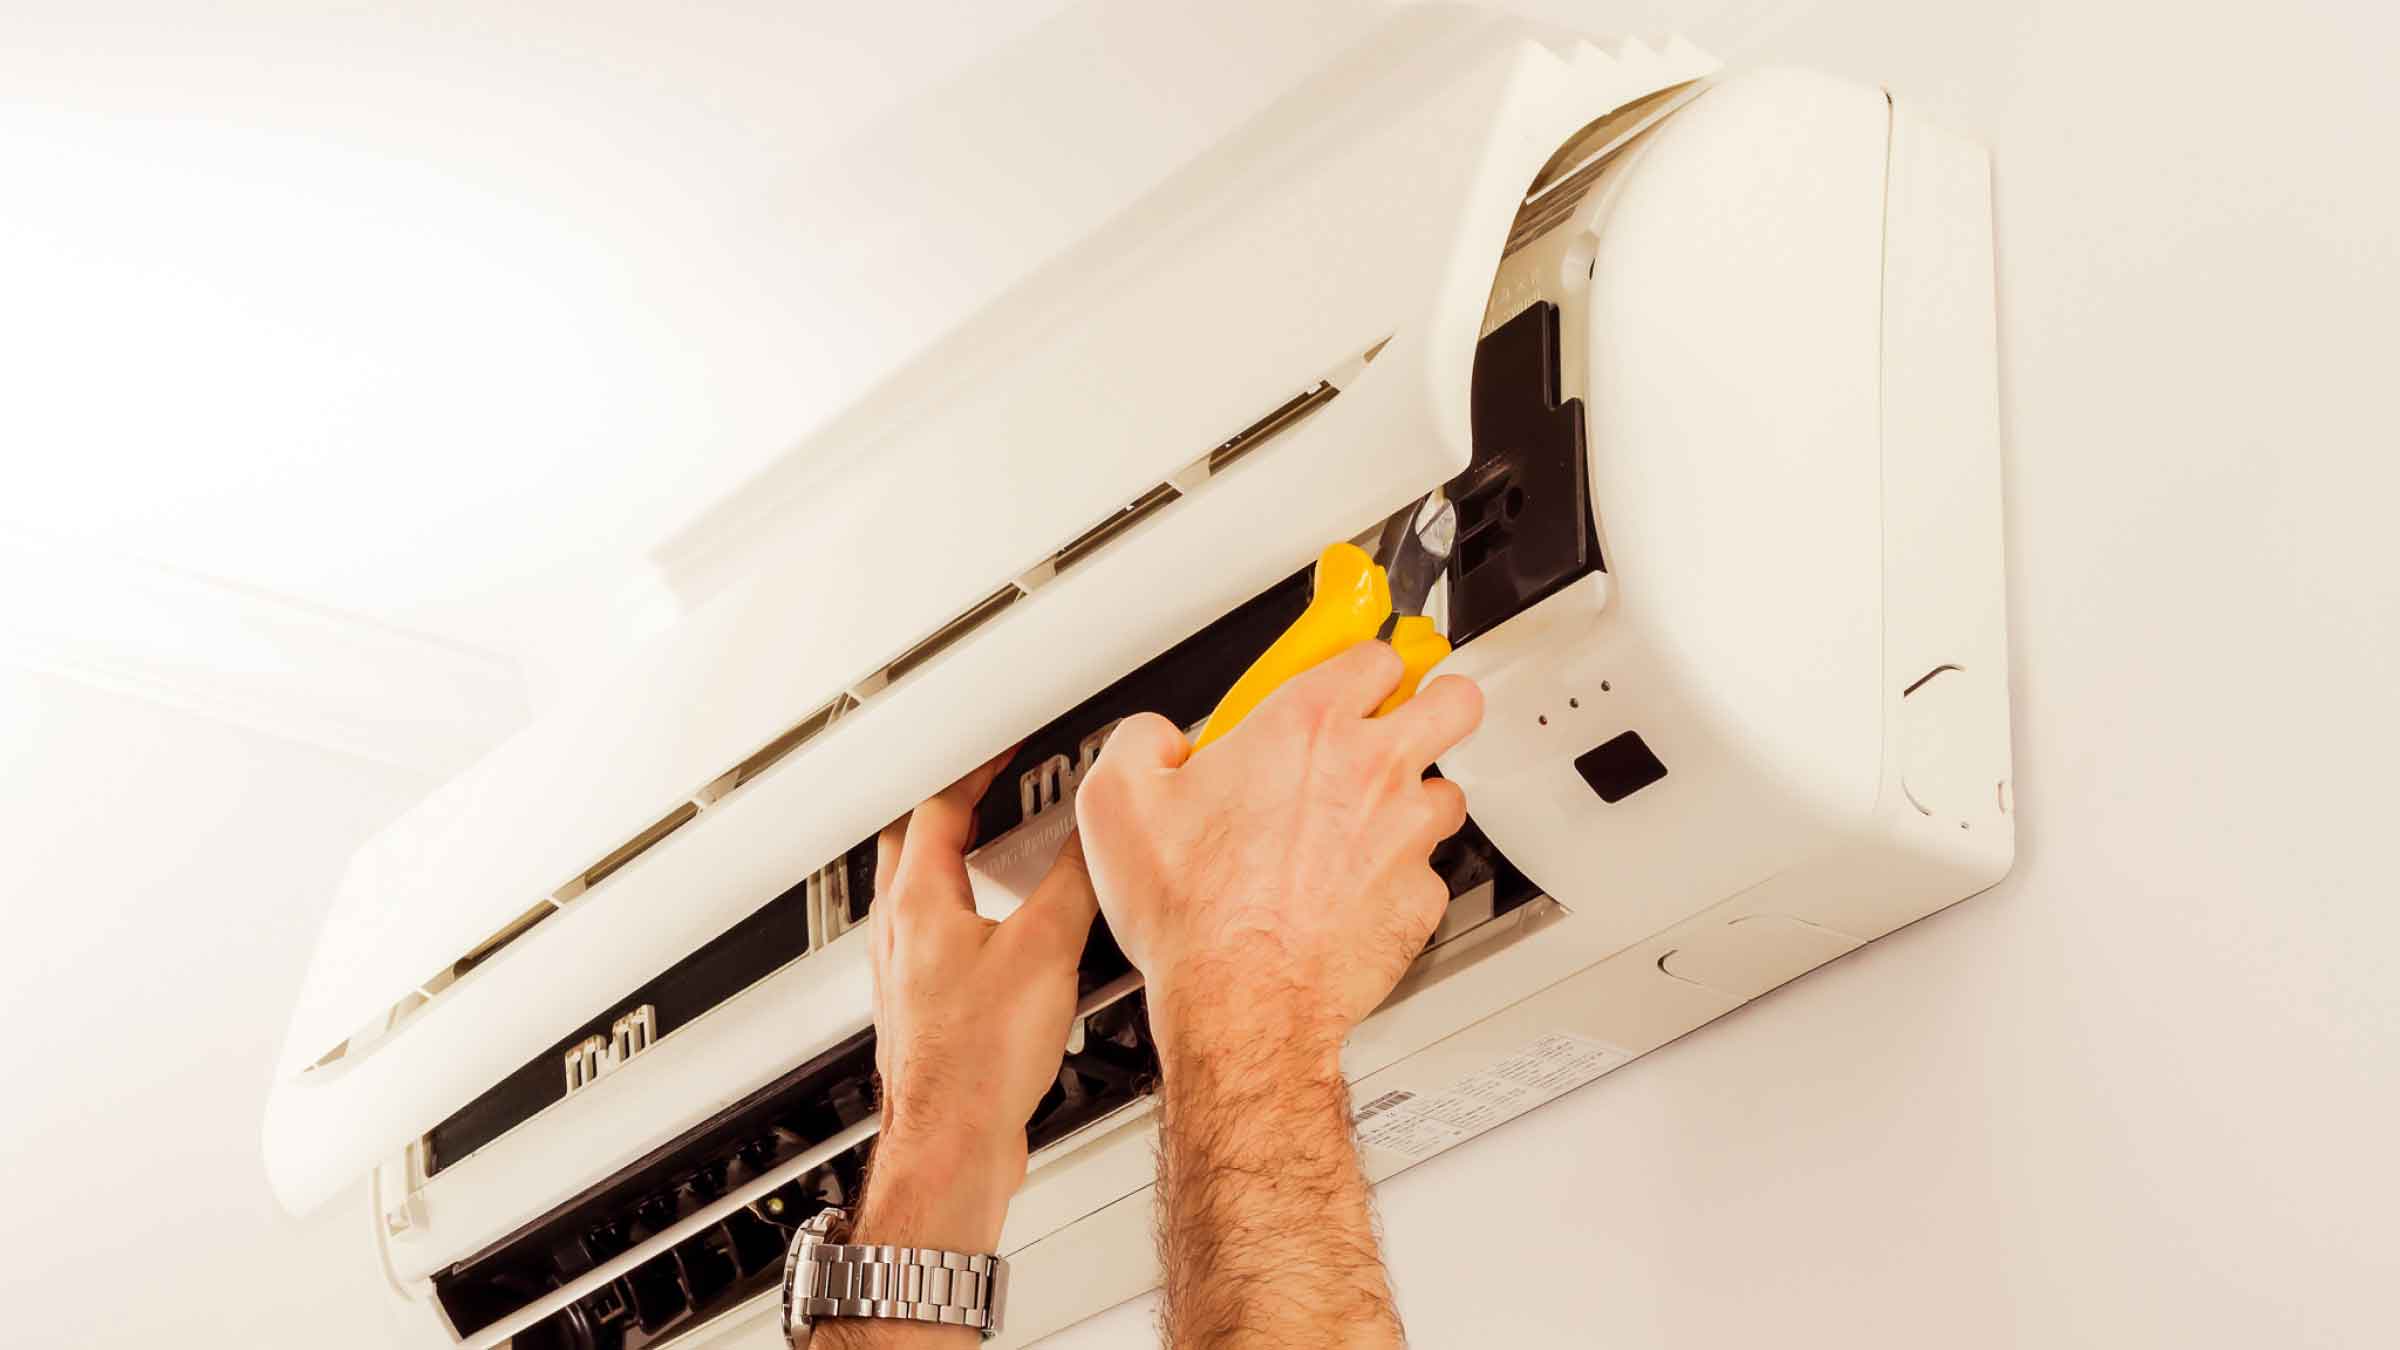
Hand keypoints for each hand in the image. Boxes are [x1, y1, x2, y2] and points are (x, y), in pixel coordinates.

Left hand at [858, 748, 1098, 1254]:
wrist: (954, 1145)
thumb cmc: (977, 1063)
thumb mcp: (1046, 949)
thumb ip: (1072, 879)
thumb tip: (1094, 832)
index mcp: (918, 901)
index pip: (939, 806)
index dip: (977, 770)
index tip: (1006, 752)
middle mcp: (898, 933)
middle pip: (911, 847)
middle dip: (950, 813)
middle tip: (988, 794)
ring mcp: (903, 974)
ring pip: (917, 898)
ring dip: (953, 868)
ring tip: (995, 859)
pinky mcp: (920, 1013)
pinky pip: (933, 945)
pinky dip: (963, 923)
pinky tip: (997, 945)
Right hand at [1073, 642, 1481, 1068]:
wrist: (1240, 1004)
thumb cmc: (1195, 914)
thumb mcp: (1118, 801)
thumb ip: (1141, 741)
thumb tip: (1157, 738)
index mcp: (1306, 726)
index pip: (1372, 653)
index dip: (1359, 662)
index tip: (1348, 671)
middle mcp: (1370, 770)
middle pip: (1452, 699)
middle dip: (1433, 701)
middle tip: (1403, 718)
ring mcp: (1405, 834)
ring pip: (1447, 789)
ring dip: (1415, 796)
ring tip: (1370, 816)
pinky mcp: (1420, 897)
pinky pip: (1429, 870)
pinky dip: (1401, 875)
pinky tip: (1359, 887)